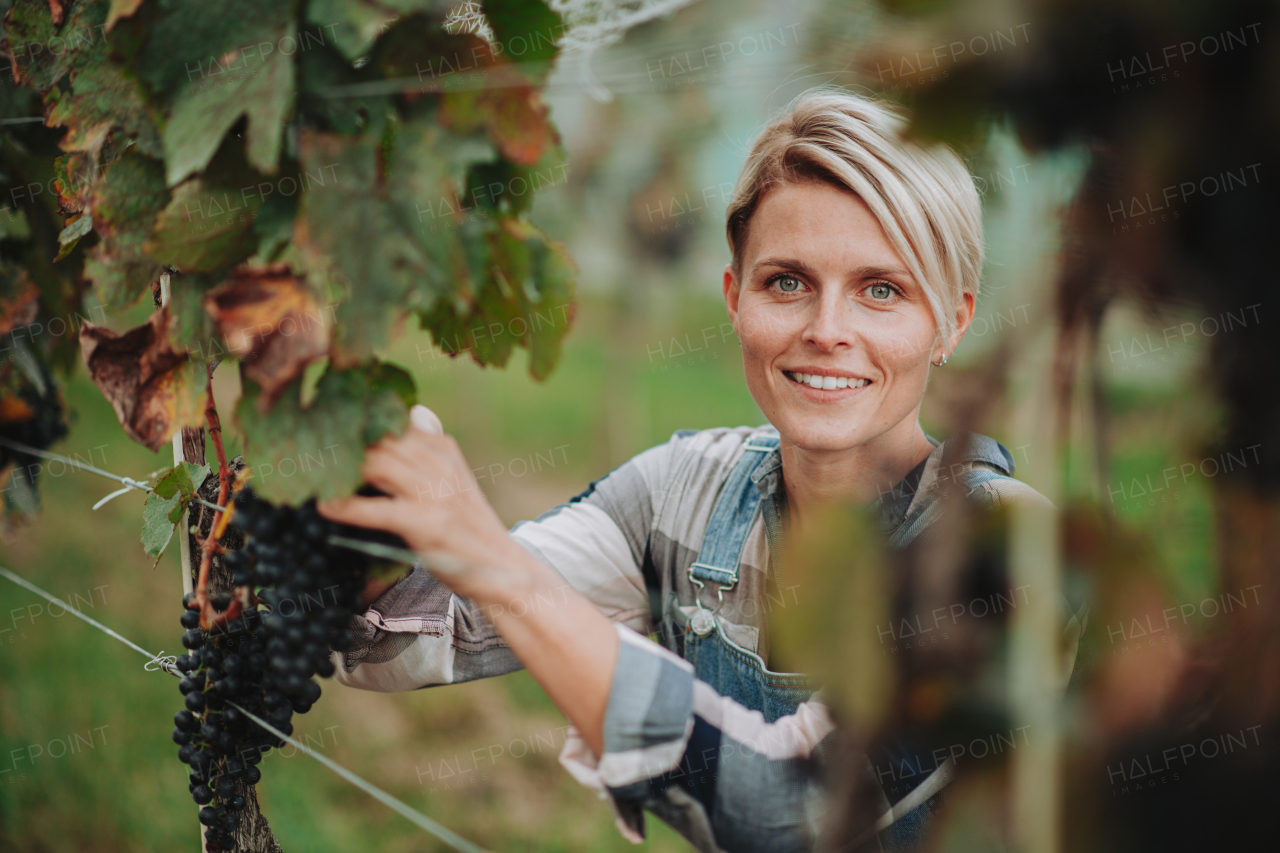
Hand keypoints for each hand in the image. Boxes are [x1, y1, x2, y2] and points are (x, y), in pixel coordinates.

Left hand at [318, 405, 537, 601]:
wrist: (502, 566)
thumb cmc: (470, 524)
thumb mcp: (456, 478)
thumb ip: (433, 447)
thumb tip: (418, 410)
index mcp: (444, 449)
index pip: (392, 419)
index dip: (355, 419)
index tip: (323, 421)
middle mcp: (439, 464)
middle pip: (380, 437)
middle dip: (340, 440)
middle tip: (303, 447)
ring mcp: (433, 494)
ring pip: (376, 464)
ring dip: (338, 468)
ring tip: (309, 472)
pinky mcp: (425, 524)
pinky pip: (376, 509)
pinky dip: (347, 506)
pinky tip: (325, 506)